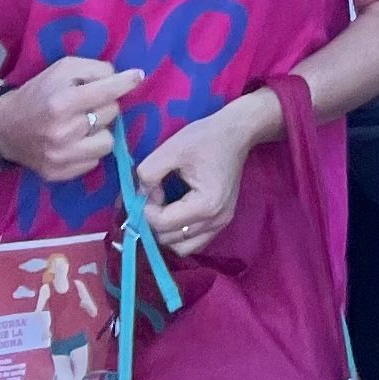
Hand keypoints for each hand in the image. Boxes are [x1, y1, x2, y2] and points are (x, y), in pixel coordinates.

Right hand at [0, 53, 148, 180]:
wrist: (4, 128)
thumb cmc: (38, 93)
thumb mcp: (61, 69)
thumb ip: (93, 69)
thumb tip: (122, 78)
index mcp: (62, 103)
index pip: (107, 92)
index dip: (125, 82)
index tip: (138, 76)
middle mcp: (63, 132)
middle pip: (111, 114)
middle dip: (105, 105)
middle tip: (88, 103)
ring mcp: (61, 157)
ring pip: (108, 141)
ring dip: (101, 130)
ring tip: (84, 124)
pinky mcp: (60, 174)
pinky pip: (94, 161)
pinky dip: (90, 150)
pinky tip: (75, 142)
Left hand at [139, 89, 282, 256]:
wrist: (236, 132)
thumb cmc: (205, 138)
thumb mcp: (171, 149)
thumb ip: (148, 174)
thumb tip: (142, 197)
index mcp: (206, 205)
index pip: (163, 224)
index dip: (146, 209)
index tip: (148, 188)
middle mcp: (216, 220)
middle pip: (169, 239)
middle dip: (153, 221)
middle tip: (152, 196)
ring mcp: (221, 223)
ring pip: (181, 247)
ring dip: (165, 232)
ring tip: (161, 208)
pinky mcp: (221, 221)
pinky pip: (193, 242)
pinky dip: (179, 234)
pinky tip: (174, 213)